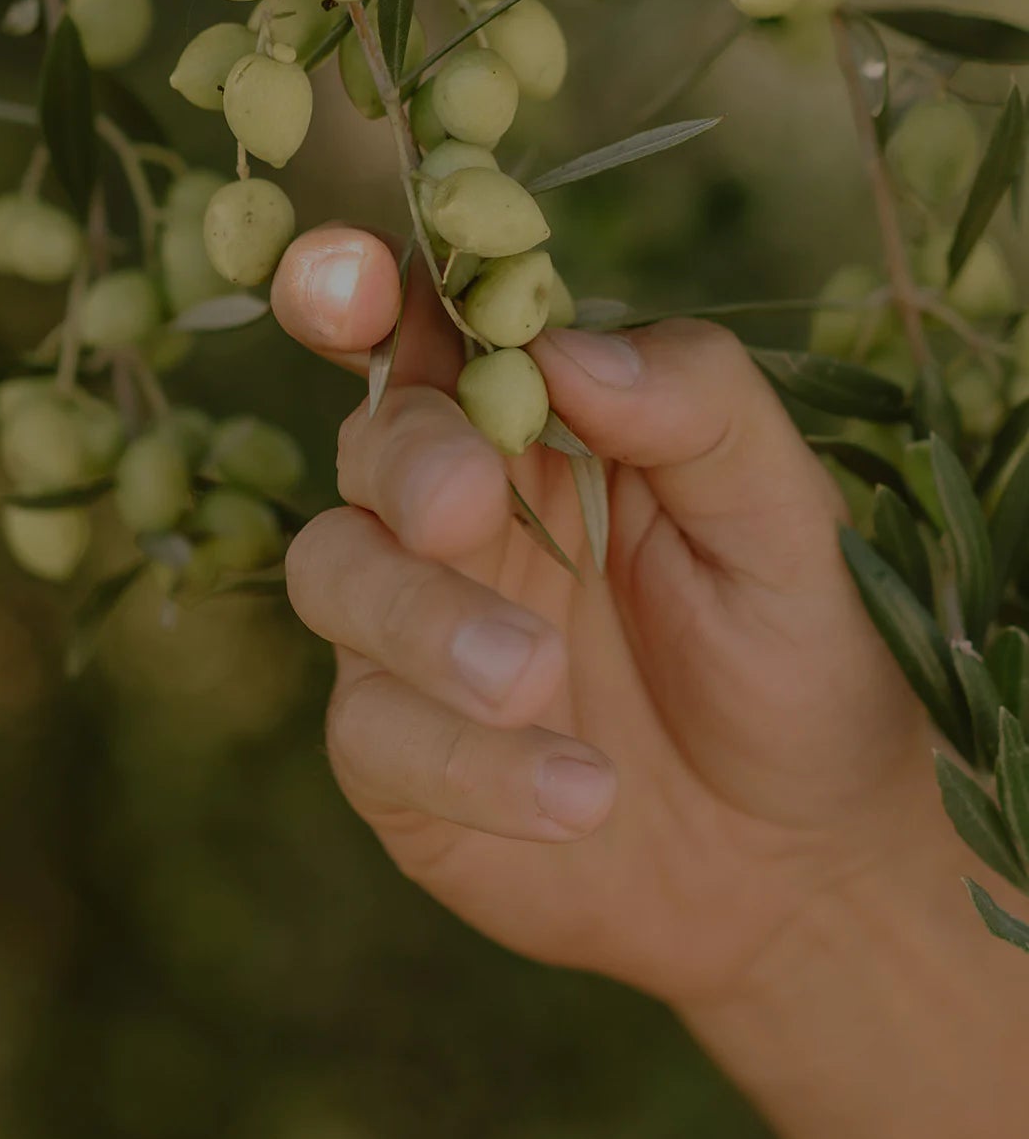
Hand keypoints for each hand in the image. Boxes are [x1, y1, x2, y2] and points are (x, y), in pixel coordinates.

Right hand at [272, 227, 928, 1013]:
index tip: (345, 279)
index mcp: (544, 422)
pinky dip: (466, 762)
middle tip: (470, 511)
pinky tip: (577, 795)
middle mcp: (460, 509)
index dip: (362, 288)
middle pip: (372, 436)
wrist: (804, 859)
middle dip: (409, 460)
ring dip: (422, 619)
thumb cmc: (800, 655)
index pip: (434, 326)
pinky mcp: (398, 755)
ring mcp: (412, 631)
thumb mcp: (787, 520)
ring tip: (540, 683)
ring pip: (334, 571)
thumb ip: (697, 407)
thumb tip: (564, 350)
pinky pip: (377, 735)